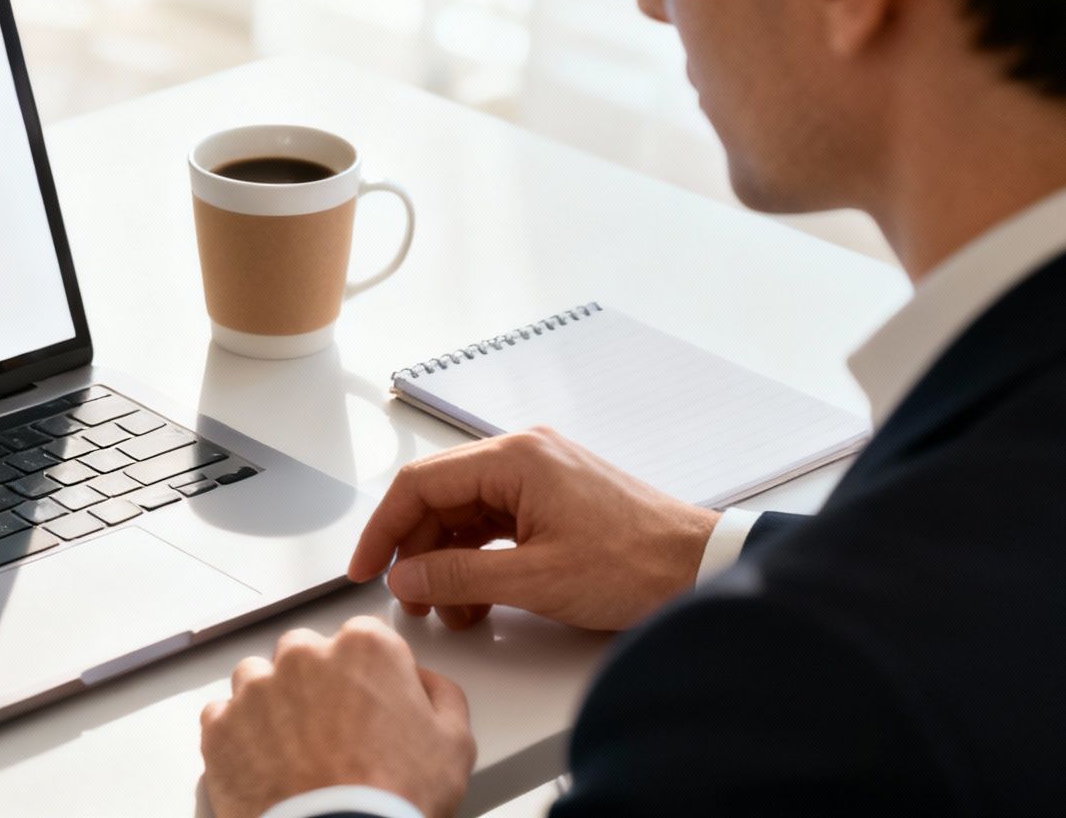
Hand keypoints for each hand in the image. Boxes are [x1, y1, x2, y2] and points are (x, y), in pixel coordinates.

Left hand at [199, 616, 474, 817]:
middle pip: (306, 655)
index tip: (371, 704)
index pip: (363, 640)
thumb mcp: (453, 744)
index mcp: (364, 648)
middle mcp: (304, 656)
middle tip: (334, 735)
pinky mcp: (220, 726)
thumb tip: (427, 685)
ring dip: (272, 706)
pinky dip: (239, 737)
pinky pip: (223, 718)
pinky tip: (266, 766)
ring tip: (296, 753)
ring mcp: (256, 689)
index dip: (369, 676)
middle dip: (316, 686)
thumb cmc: (391, 799)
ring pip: (258, 680)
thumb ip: (440, 695)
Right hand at [349, 428, 719, 631]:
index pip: (419, 485)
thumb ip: (459, 578)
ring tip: (453, 611)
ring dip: (450, 563)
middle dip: (418, 553)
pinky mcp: (554, 498)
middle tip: (411, 602)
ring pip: (466, 514)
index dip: (383, 529)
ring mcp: (540, 475)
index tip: (365, 568)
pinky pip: (495, 523)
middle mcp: (523, 455)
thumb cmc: (635, 564)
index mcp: (514, 459)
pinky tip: (481, 598)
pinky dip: (479, 560)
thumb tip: (406, 578)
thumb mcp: (535, 580)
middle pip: (440, 498)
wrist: (700, 568)